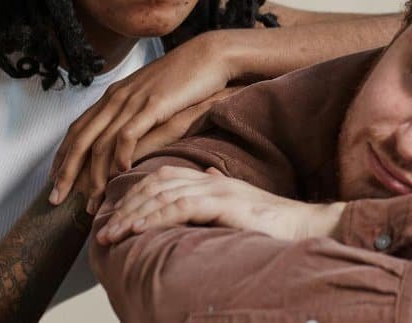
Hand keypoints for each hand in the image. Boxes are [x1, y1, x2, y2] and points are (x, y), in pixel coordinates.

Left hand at [48, 31, 244, 210]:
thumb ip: (135, 113)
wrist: (209, 54)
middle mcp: (117, 97)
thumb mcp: (151, 94)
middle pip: (81, 139)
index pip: (77, 128)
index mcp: (114, 95)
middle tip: (55, 198)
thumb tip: (125, 137)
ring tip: (91, 198)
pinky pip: (129, 133)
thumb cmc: (185, 77)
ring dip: (93, 174)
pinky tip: (121, 172)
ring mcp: (134, 100)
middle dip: (66, 172)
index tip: (54, 180)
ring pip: (102, 141)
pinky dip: (121, 155)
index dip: (63, 156)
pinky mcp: (154, 104)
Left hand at [95, 166, 345, 244]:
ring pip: (162, 195)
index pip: (163, 179)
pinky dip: (155, 217)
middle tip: (102, 228)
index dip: (134, 195)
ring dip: (132, 215)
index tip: (114, 216)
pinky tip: (137, 229)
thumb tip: (205, 182)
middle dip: (124, 206)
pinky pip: (181, 207)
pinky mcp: (225, 203)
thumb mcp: (240, 208)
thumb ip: (219, 195)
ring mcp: (218, 189)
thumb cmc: (276, 224)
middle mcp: (211, 179)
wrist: (309, 226)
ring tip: (110, 233)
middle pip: (155, 184)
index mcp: (212, 180)